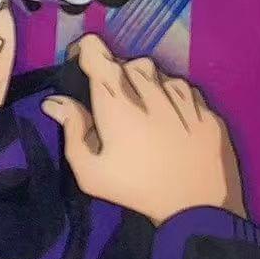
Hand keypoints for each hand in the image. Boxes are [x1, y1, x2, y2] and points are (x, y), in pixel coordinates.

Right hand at [41, 34, 245, 225]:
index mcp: (116, 100)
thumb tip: (53, 101)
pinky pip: (184, 89)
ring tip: (143, 111)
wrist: (199, 207)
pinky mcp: (206, 108)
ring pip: (158, 72)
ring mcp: (183, 95)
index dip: (86, 51)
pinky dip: (172, 95)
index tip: (82, 63)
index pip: (96, 51)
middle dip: (116, 73)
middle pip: (127, 61)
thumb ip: (72, 130)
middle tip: (113, 101)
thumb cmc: (136, 190)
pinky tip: (170, 119)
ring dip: (146, 83)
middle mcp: (150, 87)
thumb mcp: (90, 171)